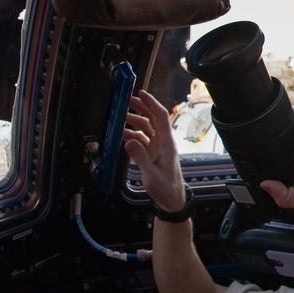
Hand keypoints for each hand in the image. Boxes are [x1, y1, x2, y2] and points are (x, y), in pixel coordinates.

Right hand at [123, 90, 185, 211]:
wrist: (172, 200)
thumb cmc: (165, 188)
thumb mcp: (151, 174)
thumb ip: (140, 157)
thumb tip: (129, 140)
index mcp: (166, 143)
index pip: (160, 117)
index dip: (151, 103)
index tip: (140, 93)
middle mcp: (163, 142)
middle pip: (153, 119)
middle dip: (141, 108)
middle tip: (126, 101)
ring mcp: (158, 148)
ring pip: (147, 128)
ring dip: (135, 121)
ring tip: (121, 118)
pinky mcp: (154, 154)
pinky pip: (143, 139)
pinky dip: (133, 135)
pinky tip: (123, 135)